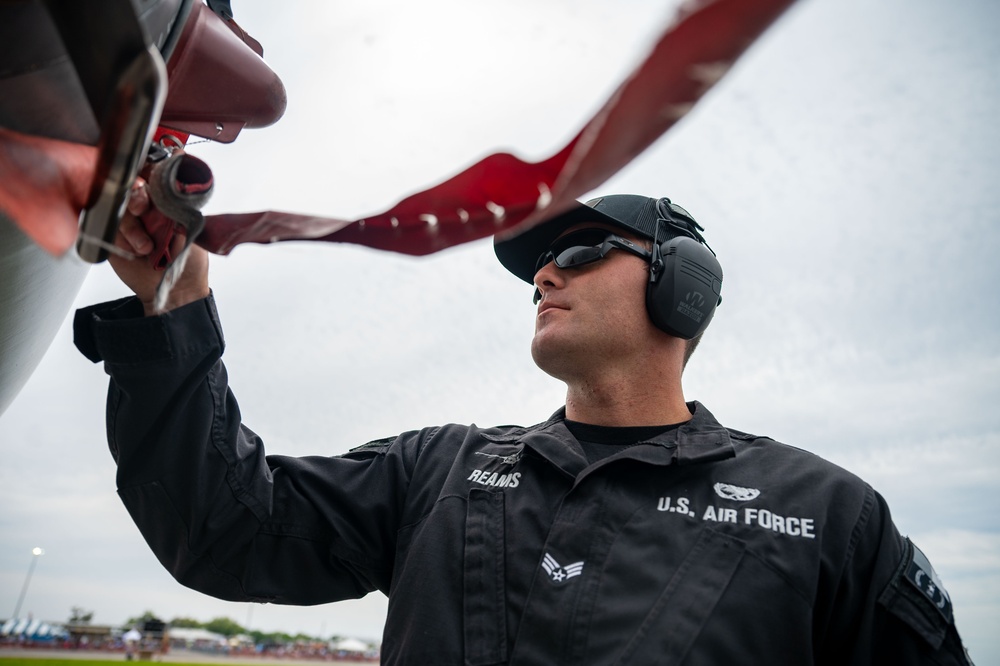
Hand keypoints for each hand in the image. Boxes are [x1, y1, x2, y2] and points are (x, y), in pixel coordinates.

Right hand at [109, 178, 209, 315]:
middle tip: (142, 209)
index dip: (145, 170)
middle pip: (126, 183)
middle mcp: (144, 204)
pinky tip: (134, 251)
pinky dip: (119, 239)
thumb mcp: (192, 222)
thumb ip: (182, 193)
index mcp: (164, 196)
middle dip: (134, 195)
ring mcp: (126, 220)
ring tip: (147, 247)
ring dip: (130, 227)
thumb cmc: (188, 259)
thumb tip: (180, 156)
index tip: (149, 179)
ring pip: (114, 207)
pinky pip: (104, 228)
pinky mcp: (111, 236)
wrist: (176, 290)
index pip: (149, 170)